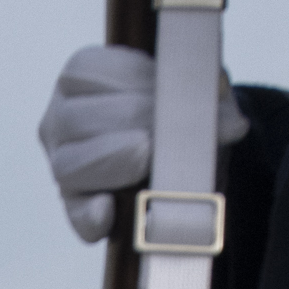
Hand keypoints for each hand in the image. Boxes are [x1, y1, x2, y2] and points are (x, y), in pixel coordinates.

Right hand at [41, 45, 252, 241]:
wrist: (192, 157)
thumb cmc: (182, 114)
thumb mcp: (198, 88)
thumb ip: (208, 90)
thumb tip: (227, 115)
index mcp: (81, 78)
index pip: (87, 72)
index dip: (128, 80)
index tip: (166, 89)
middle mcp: (61, 120)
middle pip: (75, 119)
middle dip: (125, 120)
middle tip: (165, 126)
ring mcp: (64, 167)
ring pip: (69, 166)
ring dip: (112, 161)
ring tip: (147, 156)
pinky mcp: (79, 209)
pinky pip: (78, 216)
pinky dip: (91, 216)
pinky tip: (108, 211)